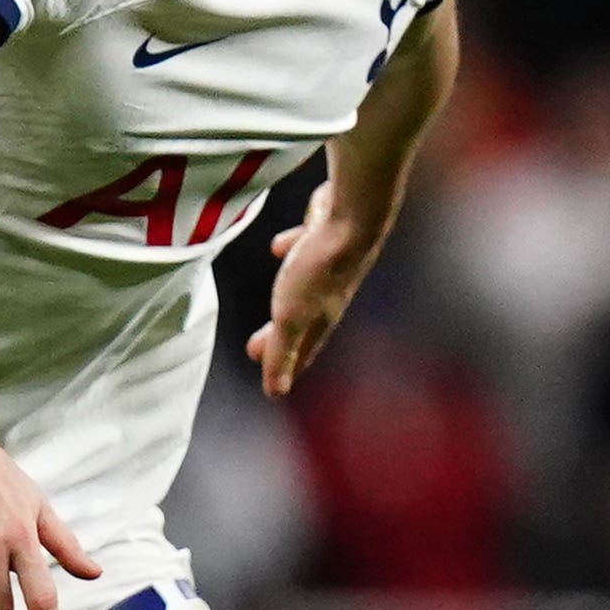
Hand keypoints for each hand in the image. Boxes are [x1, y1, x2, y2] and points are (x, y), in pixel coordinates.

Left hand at [247, 182, 382, 396]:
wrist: (353, 216)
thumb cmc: (320, 268)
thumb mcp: (291, 316)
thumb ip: (282, 352)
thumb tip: (275, 393)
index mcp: (321, 317)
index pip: (302, 351)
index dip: (286, 367)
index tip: (272, 384)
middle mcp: (330, 293)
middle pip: (301, 322)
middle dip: (279, 338)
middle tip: (256, 348)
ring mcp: (330, 262)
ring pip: (305, 287)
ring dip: (288, 298)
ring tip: (276, 302)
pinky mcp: (325, 234)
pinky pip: (305, 247)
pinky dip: (292, 250)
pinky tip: (281, 245)